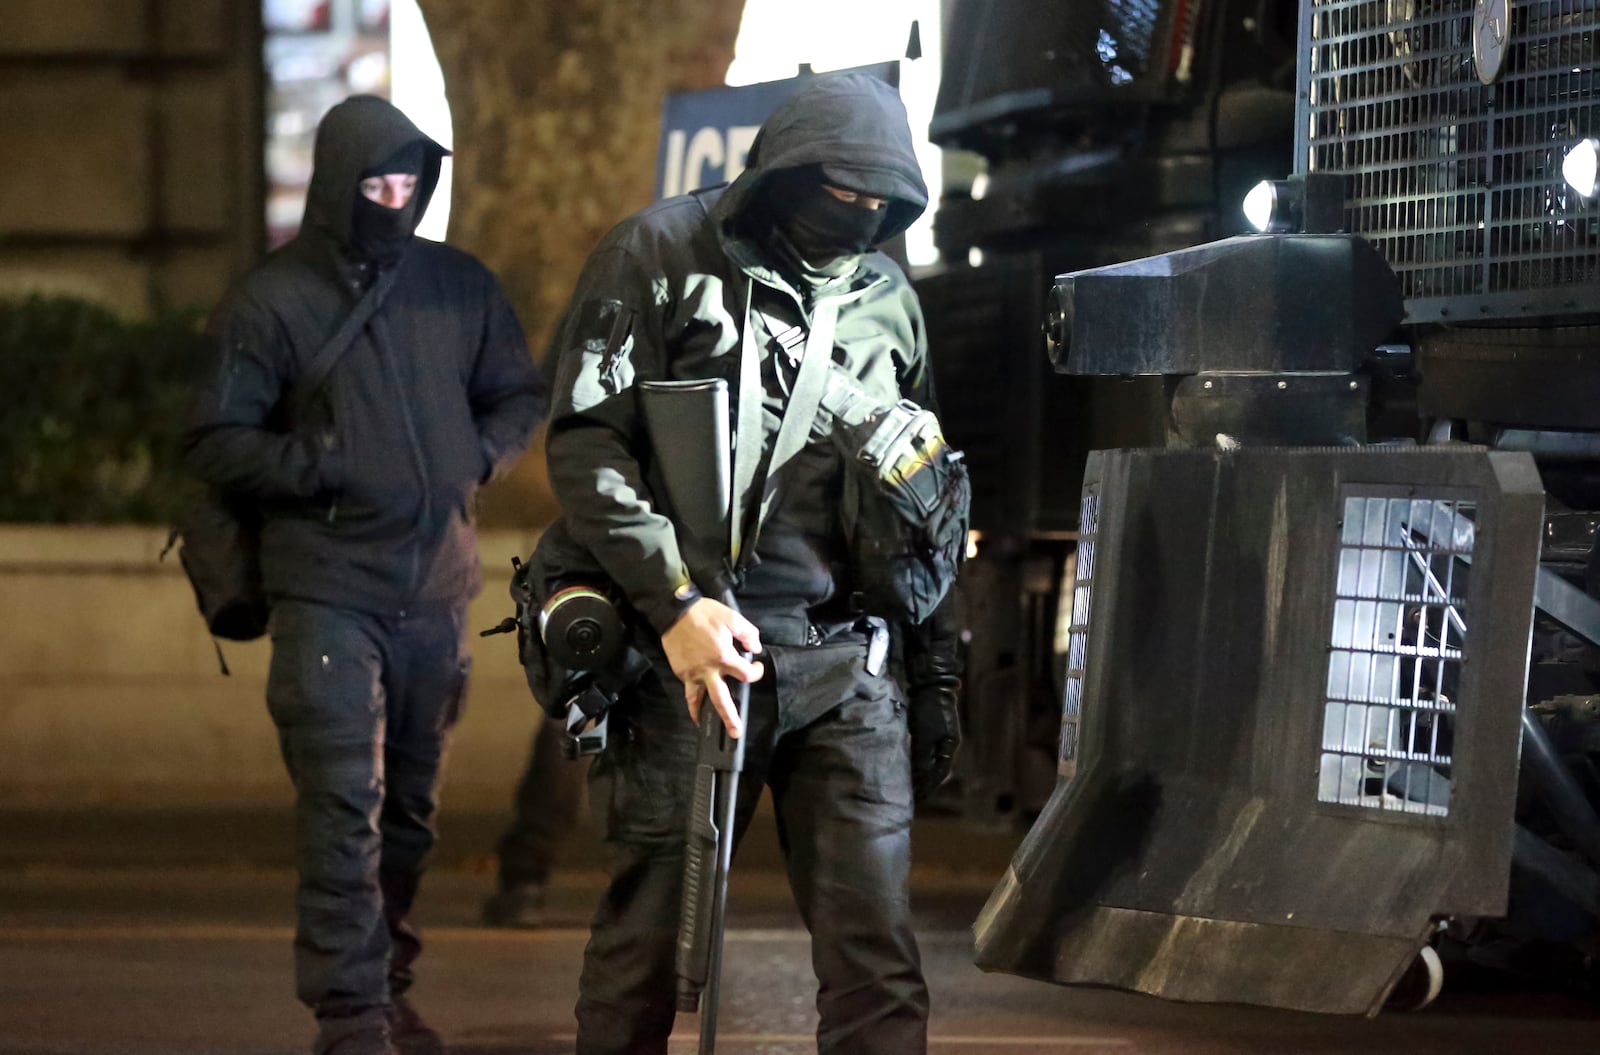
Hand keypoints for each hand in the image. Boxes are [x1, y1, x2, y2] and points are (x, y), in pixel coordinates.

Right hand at [660, 598, 763, 737]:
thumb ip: (748, 634)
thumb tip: (755, 648)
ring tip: (707, 726)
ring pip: (698, 700)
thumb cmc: (704, 614)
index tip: (756, 668)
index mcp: (724, 657)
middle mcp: (709, 670)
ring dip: (703, 715)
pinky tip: (696, 704)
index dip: (756, 672)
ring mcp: (692, 673)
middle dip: (730, 718)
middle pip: (721, 700)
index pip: (746, 675)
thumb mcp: (732, 618)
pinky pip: (688, 689)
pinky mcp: (681, 672)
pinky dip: (692, 698)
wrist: (675, 612)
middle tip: (735, 732)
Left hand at [908, 682, 960, 801]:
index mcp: (949, 747)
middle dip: (926, 782)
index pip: (939, 773)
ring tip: (910, 783)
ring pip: (932, 760)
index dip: (928, 786)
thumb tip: (919, 777)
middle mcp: (948, 743)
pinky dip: (920, 760)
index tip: (917, 798)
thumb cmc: (928, 712)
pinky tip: (910, 764)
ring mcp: (943, 735)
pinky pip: (927, 750)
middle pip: (937, 769)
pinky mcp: (934, 728)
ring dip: (922, 772)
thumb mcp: (923, 736)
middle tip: (913, 795)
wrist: (931, 686)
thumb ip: (921, 758)